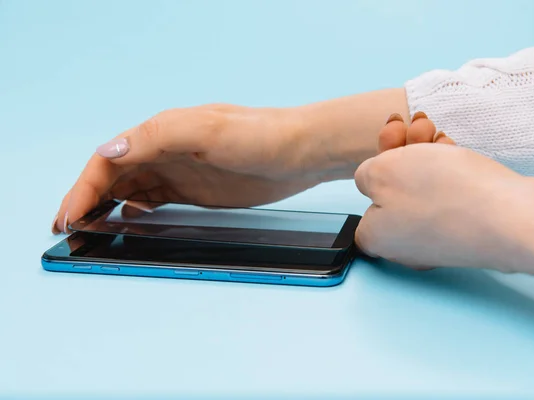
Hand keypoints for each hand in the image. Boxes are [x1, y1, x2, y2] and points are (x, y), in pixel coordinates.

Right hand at [51, 89, 441, 233]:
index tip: (69, 216)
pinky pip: (156, 201)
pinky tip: (128, 223)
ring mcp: (182, 172)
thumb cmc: (261, 135)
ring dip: (108, 207)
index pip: (109, 160)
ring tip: (90, 231)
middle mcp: (167, 151)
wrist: (302, 153)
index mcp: (162, 133)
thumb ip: (158, 137)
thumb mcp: (207, 130)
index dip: (84, 187)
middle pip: (115, 176)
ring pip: (132, 190)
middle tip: (71, 230)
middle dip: (89, 199)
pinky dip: (136, 212)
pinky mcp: (197, 190)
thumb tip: (111, 151)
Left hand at [354, 142, 533, 274]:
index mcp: (378, 238)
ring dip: (427, 153)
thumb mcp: (382, 171)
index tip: (388, 140)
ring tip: (435, 130)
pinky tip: (452, 147)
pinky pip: (451, 196)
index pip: (364, 205)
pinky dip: (450, 170)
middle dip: (404, 150)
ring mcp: (440, 241)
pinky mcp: (469, 232)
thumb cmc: (441, 193)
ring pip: (424, 188)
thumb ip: (366, 175)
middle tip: (412, 125)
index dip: (374, 169)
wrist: (511, 216)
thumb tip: (372, 182)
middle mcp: (406, 246)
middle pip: (396, 190)